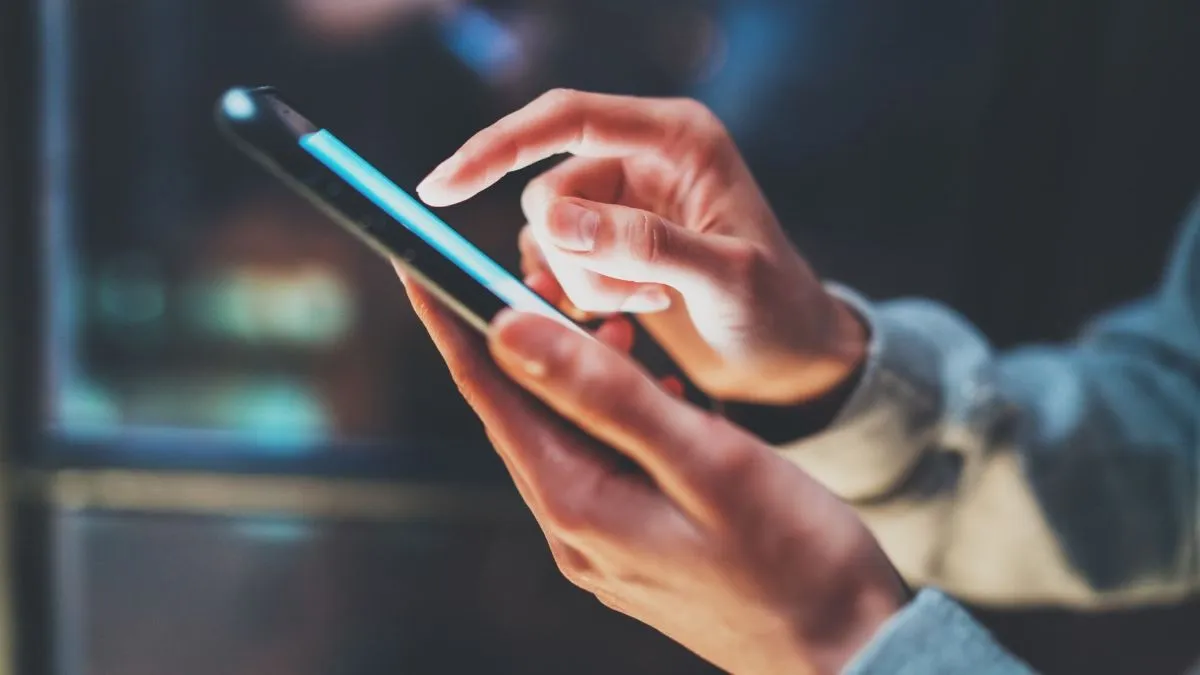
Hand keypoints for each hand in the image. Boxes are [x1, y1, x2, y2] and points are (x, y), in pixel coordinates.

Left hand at [403, 279, 905, 674]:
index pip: (492, 396)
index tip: (421, 264)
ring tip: (625, 332)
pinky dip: (620, 417)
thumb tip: (508, 333)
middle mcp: (575, 531)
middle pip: (523, 415)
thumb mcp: (705, 460)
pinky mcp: (636, 548)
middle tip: (561, 284)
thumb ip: (605, 394)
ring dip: (585, 378)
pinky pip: (604, 464)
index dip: (452, 324)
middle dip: (530, 343)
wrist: (850, 651)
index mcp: (579, 505)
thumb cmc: (795, 557)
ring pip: (567, 436)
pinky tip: (662, 397)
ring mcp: (604, 546)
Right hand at [416, 89, 866, 405]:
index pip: (564, 119)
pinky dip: (581, 294)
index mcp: (676, 139)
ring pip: (547, 232)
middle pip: (547, 189)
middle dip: (575, 255)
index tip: (440, 190)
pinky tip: (636, 310)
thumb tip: (555, 219)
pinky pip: (556, 260)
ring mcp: (624, 202)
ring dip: (581, 281)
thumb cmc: (776, 311)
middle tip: (637, 297)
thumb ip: (645, 243)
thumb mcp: (725, 279)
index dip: (496, 148)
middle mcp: (642, 158)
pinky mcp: (613, 241)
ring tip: (648, 304)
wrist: (790, 356)